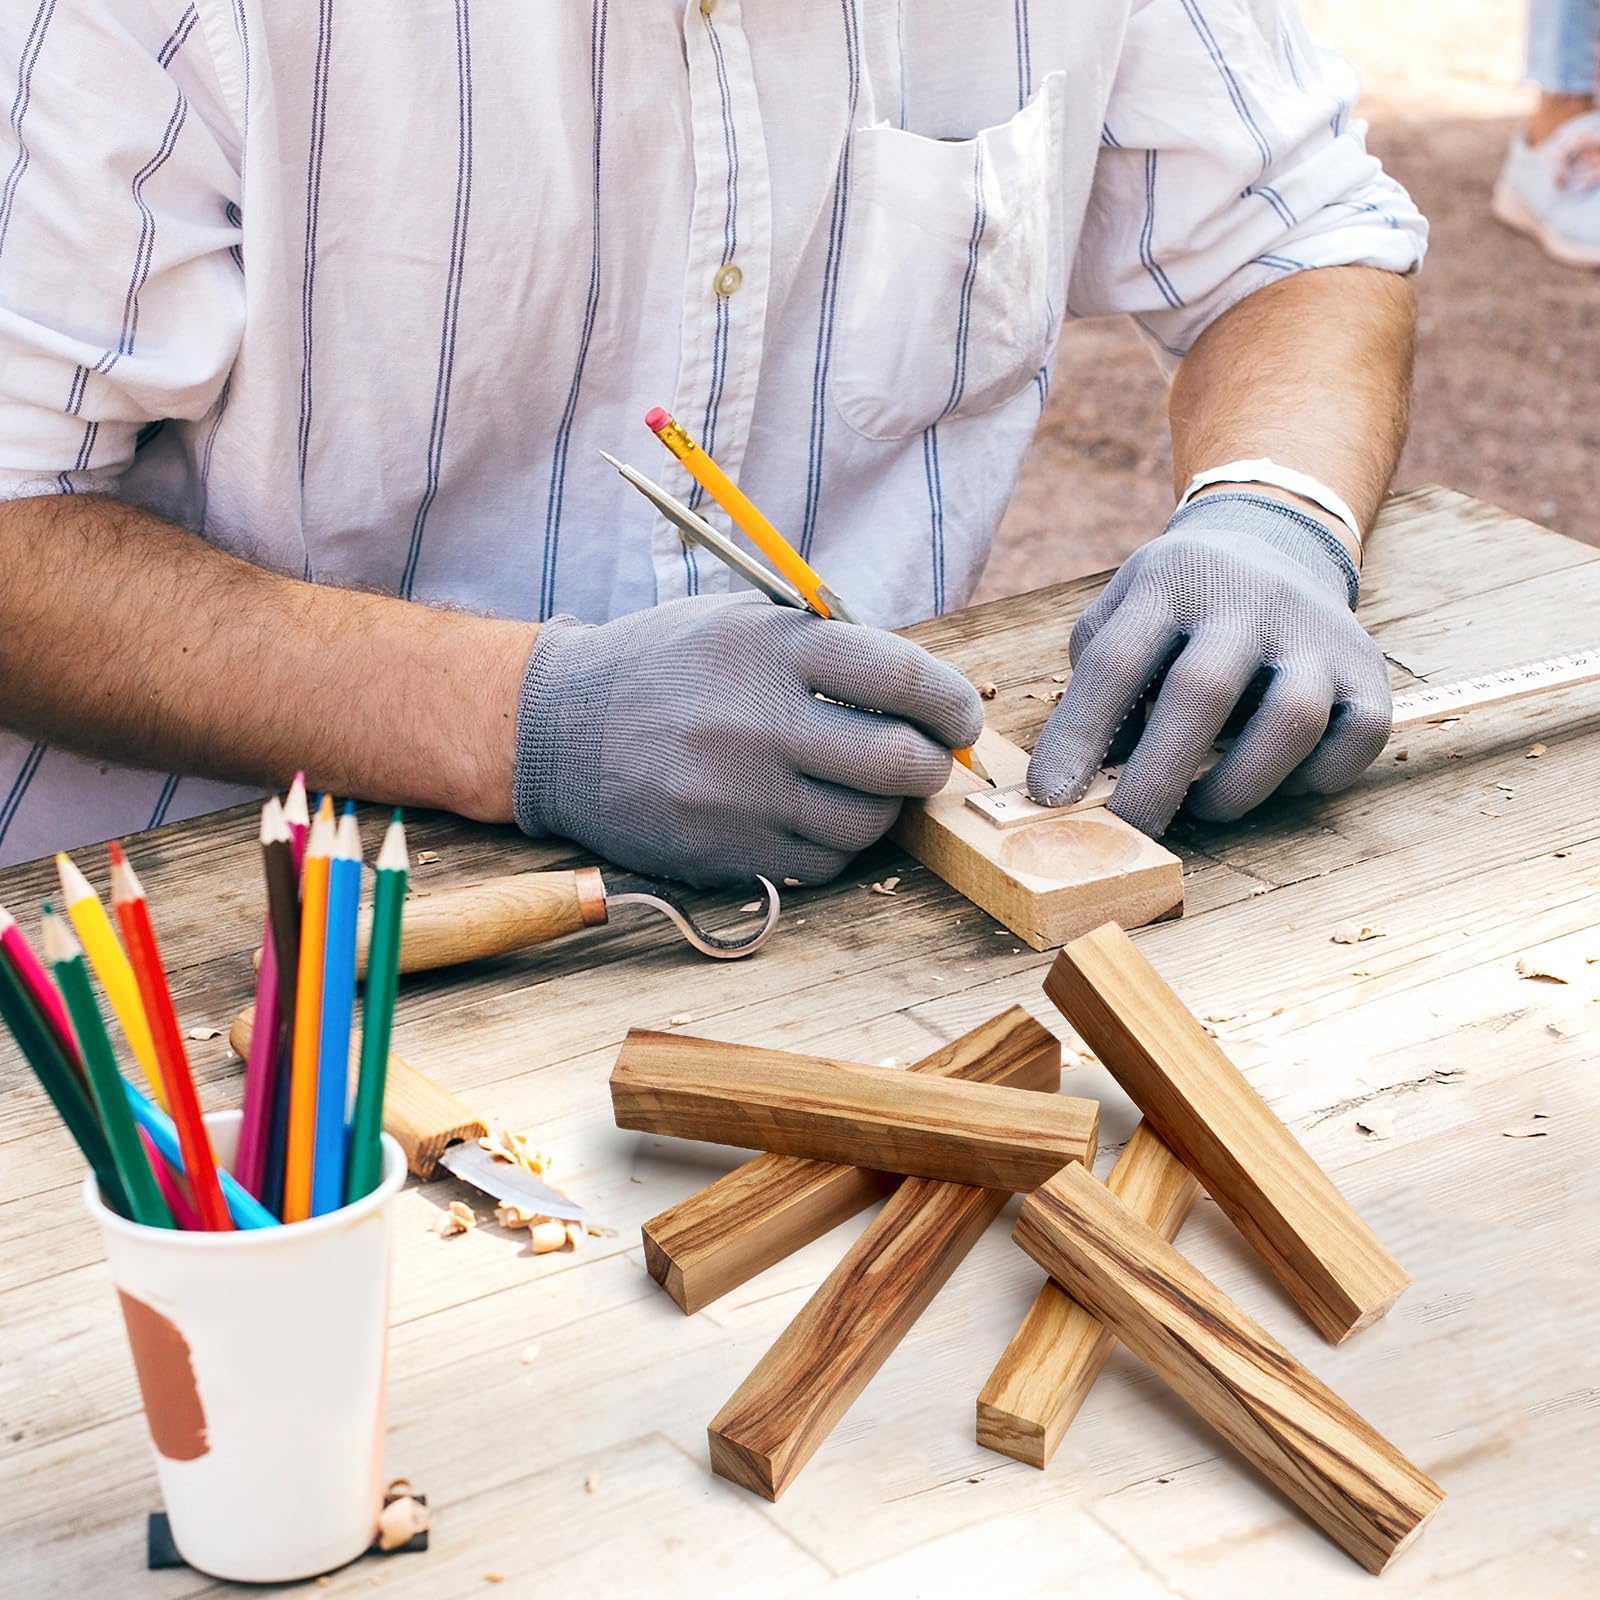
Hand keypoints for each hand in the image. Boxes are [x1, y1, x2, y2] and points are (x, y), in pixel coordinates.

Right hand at [513, 596, 982, 886]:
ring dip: (884, 809)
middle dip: (931, 762)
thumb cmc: (666, 667)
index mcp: (769, 650)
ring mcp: (737, 797)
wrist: (558, 727)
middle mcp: (756, 724)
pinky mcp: (721, 853)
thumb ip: (828, 650)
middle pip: (898, 761)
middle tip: (927, 758)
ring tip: (862, 785)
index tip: (962, 715)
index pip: (899, 675)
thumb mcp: (741, 623)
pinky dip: (834, 844)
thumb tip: (927, 696)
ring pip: (865, 824)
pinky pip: (820, 864)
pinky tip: (812, 814)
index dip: (951, 701)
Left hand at [1027, 494, 1390, 835]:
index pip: (1116, 662)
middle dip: (1156, 778)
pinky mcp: (1367, 671)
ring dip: (1240, 783)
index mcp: (1171, 583)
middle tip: (1127, 832)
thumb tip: (1078, 775)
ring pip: (1291, 719)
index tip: (1050, 797)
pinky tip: (1275, 781)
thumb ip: (1097, 679)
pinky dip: (1313, 779)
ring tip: (1204, 807)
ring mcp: (1314, 634)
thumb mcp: (1125, 609)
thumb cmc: (1182, 603)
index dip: (1078, 736)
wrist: (1279, 544)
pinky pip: (1354, 739)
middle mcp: (1248, 600)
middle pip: (1202, 692)